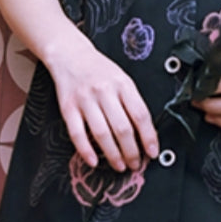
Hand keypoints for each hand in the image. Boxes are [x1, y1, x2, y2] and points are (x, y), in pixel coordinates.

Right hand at [48, 36, 158, 170]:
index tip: (152, 152)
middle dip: (131, 151)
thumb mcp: (123, 80)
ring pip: (101, 133)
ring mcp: (85, 100)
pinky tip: (94, 161)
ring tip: (120, 166)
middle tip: (136, 163)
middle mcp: (104, 91)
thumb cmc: (100, 70)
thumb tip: (145, 134)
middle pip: (122, 128)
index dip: (148, 137)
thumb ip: (133, 103)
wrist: (71, 55)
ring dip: (113, 155)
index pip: (140, 115)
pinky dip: (86, 150)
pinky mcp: (68, 107)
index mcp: (123, 84)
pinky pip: (77, 133)